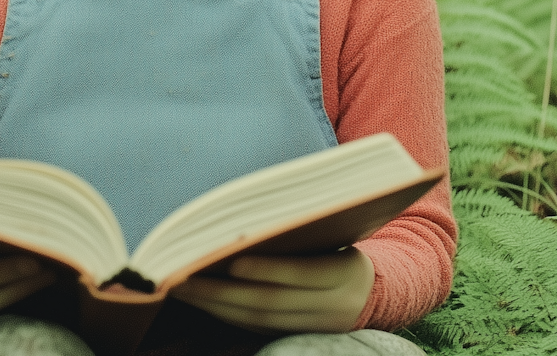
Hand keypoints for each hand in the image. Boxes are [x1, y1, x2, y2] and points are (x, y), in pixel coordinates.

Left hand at [172, 249, 374, 333]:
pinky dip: (230, 315)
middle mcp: (335, 305)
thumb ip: (301, 230)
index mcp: (345, 272)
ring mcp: (318, 326)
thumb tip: (245, 220)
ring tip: (184, 289)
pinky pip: (260, 328)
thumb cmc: (341, 246)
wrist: (372, 291)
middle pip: (273, 302)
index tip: (230, 259)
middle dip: (224, 291)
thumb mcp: (334, 235)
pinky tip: (206, 302)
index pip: (303, 272)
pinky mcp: (302, 336)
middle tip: (185, 276)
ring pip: (261, 320)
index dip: (267, 269)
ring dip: (218, 306)